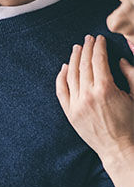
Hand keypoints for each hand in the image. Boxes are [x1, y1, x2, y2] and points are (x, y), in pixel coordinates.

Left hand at [56, 34, 133, 169]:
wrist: (119, 148)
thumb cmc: (132, 122)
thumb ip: (131, 74)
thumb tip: (120, 60)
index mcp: (105, 89)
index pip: (98, 60)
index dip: (98, 47)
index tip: (99, 38)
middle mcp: (87, 95)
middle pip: (83, 65)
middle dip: (86, 49)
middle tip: (87, 39)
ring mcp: (76, 105)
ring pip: (71, 76)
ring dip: (73, 59)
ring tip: (76, 48)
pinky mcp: (69, 114)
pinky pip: (61, 92)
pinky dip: (61, 78)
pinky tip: (64, 68)